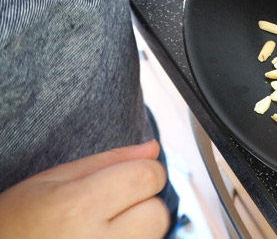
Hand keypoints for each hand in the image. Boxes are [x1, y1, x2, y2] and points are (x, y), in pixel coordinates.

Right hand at [0, 140, 169, 238]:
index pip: (148, 177)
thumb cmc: (18, 221)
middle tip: (108, 210)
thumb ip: (109, 161)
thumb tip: (154, 148)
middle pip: (157, 213)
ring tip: (101, 231)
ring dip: (139, 229)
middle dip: (143, 205)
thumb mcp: (52, 180)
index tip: (126, 178)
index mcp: (77, 208)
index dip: (143, 171)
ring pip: (154, 237)